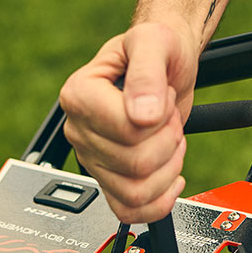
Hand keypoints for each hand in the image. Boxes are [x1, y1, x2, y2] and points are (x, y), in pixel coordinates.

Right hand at [59, 21, 198, 222]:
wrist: (166, 63)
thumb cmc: (157, 48)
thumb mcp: (154, 42)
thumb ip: (147, 73)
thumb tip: (143, 114)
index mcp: (80, 95)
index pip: (125, 131)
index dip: (158, 117)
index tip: (161, 95)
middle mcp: (80, 129)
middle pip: (134, 164)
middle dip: (168, 139)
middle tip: (168, 116)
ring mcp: (94, 158)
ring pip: (135, 192)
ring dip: (168, 168)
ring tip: (170, 138)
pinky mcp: (110, 179)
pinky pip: (128, 210)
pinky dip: (158, 202)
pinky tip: (171, 177)